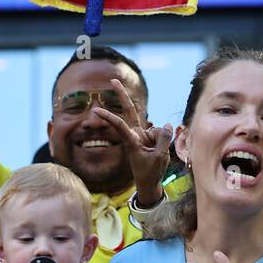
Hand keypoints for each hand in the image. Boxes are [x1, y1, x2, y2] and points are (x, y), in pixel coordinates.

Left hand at [92, 78, 172, 204]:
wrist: (149, 182)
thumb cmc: (150, 172)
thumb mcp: (159, 157)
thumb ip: (163, 140)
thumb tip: (166, 124)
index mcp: (130, 141)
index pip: (119, 125)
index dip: (109, 117)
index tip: (96, 110)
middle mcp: (134, 134)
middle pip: (129, 110)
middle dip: (122, 94)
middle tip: (113, 80)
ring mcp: (142, 134)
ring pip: (157, 129)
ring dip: (162, 141)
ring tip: (156, 155)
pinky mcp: (150, 136)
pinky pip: (162, 132)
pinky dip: (165, 140)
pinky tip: (160, 150)